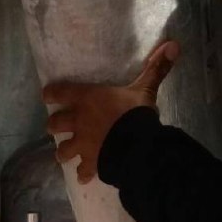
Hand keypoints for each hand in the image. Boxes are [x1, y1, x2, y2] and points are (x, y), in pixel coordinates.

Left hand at [43, 41, 179, 183]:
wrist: (135, 146)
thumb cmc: (135, 113)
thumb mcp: (145, 90)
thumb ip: (155, 70)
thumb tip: (173, 45)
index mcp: (87, 100)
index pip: (61, 93)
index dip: (52, 93)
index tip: (47, 95)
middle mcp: (79, 122)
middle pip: (55, 125)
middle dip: (53, 126)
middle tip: (54, 128)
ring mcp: (83, 145)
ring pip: (63, 151)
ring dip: (63, 153)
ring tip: (64, 155)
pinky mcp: (91, 163)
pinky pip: (83, 171)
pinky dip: (83, 174)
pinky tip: (84, 177)